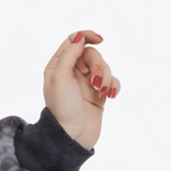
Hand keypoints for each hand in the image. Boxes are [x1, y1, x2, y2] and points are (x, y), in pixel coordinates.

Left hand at [42, 29, 120, 150]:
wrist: (72, 135)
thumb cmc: (62, 107)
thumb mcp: (60, 77)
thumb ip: (70, 54)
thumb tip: (79, 35)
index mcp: (58, 66)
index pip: (74, 41)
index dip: (87, 37)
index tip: (99, 40)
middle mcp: (71, 72)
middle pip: (92, 53)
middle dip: (98, 65)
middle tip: (95, 81)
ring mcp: (86, 82)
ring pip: (104, 66)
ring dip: (106, 77)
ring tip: (100, 92)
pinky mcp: (98, 93)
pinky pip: (112, 80)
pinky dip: (113, 85)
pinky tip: (109, 95)